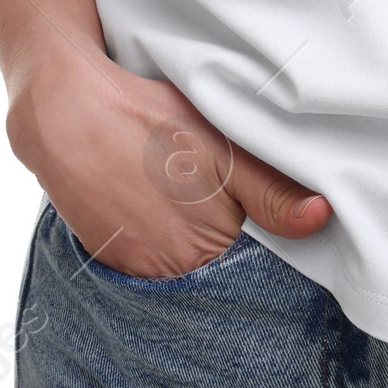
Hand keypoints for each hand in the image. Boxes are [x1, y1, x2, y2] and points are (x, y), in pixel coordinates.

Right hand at [7, 44, 331, 279]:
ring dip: (184, 232)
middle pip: (215, 260)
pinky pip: (145, 254)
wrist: (66, 112)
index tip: (243, 197)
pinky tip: (147, 194)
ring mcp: (133, 270)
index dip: (255, 228)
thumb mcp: (223, 149)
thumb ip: (272, 191)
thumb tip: (321, 218)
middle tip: (204, 183)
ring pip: (179, 257)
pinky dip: (152, 231)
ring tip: (172, 186)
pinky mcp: (105, 258)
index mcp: (206, 251)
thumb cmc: (150, 123)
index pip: (251, 257)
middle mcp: (168, 274)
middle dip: (222, 231)